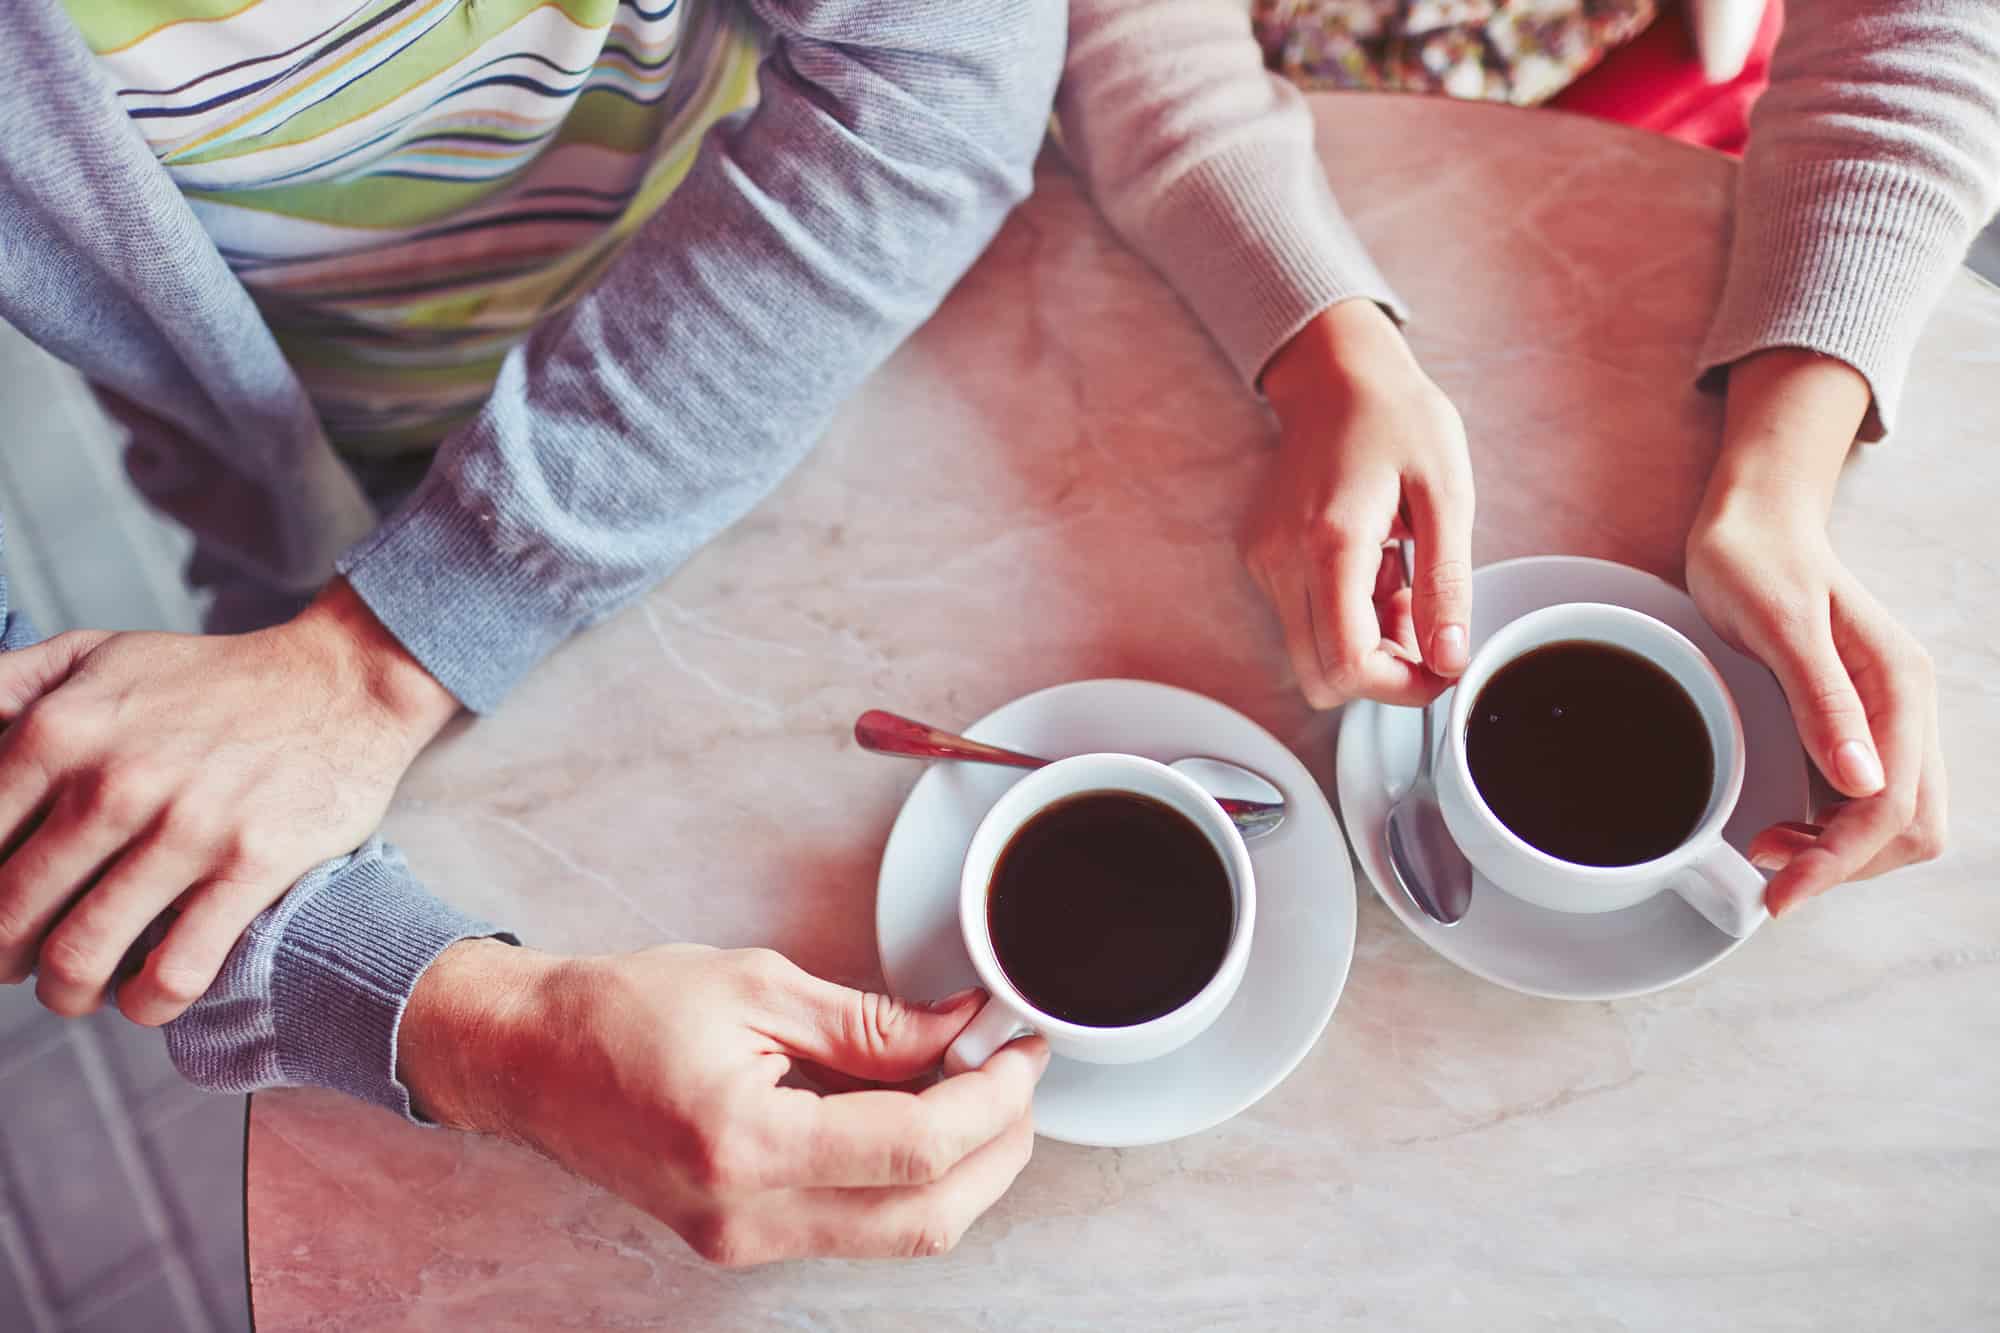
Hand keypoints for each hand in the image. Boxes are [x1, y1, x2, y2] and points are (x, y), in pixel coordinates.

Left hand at [0, 579, 458, 1021]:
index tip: (0, 913)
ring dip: (65, 992)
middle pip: (9, 916)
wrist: (342, 682)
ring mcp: (187, 829)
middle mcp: (114, 783)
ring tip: (76, 988)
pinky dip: (146, 1002)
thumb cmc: (215, 678)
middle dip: (3, 957)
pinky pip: (174, 971)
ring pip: (79, 957)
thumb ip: (5, 687)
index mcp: (60, 732)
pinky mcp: (252, 866)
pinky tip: (145, 993)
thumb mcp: (94, 653)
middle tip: (22, 961)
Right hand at [400, 940, 1048, 1266]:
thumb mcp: (758, 986)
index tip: (1020, 1048)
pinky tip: (914, 1111)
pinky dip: (905, 1175)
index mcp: (745, 1145)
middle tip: (1018, 1074)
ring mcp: (742, 1242)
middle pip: (927, 1219)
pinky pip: (854, 1223)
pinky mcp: (742, 1240)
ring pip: (899, 1233)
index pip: (915, 1149)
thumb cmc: (621, 1011)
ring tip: (974, 1085)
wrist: (529, 1061)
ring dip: (960, 1167)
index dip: (991, 1098)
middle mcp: (745, 1218)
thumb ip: (870, 1022)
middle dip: (999, 1148)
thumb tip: (959, 1030)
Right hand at [1245, 300, 1473, 707]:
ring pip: (1310, 652)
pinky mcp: (1260, 559)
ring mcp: (1263, 562)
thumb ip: (1447, 584)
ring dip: (1362, 638)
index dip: (1400, 687)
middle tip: (1422, 619)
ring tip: (1397, 576)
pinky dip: (1343, 612)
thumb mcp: (1447, 494)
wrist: (1337, 374)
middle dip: (1380, 670)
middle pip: (1320, 676)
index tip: (1441, 667)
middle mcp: (1280, 561)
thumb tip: (1449, 658)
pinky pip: (1301, 620)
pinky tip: (1371, 562)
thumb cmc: (1398, 419)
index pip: (1347, 663)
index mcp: (1329, 544)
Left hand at [1687, 349, 1946, 914]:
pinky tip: (1784, 828)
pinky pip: (1867, 800)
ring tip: (1770, 850)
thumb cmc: (1756, 558)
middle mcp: (1905, 708)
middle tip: (1770, 872)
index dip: (1841, 859)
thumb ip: (1822, 701)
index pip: (1893, 805)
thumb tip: (1862, 784)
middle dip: (1847, 864)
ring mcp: (1885, 718)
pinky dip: (1834, 831)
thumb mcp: (1779, 623)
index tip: (1780, 892)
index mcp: (1899, 686)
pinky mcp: (1856, 723)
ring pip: (1896, 822)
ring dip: (1842, 853)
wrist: (1751, 519)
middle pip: (1911, 828)